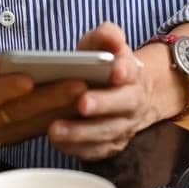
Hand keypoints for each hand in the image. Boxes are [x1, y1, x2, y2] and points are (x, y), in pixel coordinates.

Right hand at [0, 42, 87, 147]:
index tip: (31, 77)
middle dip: (52, 98)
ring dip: (63, 110)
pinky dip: (60, 116)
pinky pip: (38, 128)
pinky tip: (82, 104)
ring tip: (90, 93)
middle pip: (19, 111)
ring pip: (34, 123)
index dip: (9, 87)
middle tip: (80, 84)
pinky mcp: (11, 139)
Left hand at [48, 22, 166, 160]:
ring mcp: (124, 127)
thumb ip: (107, 35)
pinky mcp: (112, 146)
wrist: (127, 93)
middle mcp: (133, 102)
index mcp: (132, 74)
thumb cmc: (107, 66)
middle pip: (122, 104)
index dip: (124, 70)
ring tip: (55, 129)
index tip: (115, 70)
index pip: (131, 70)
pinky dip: (78, 149)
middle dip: (102, 104)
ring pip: (107, 133)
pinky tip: (59, 143)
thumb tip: (112, 39)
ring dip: (82, 133)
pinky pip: (97, 151)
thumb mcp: (106, 44)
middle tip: (82, 103)